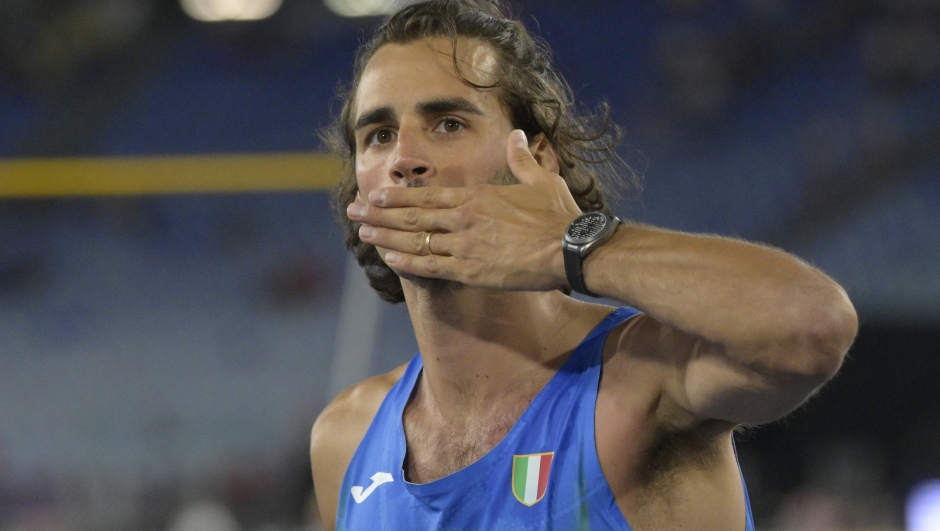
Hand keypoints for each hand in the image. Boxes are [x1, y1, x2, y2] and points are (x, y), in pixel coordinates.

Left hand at [346, 130, 582, 290]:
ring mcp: (465, 246)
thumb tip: (519, 135)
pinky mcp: (471, 271)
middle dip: (379, 213)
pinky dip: (408, 263)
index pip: (427, 194)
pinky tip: (389, 259)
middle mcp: (464, 218)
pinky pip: (432, 267)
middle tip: (352, 210)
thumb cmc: (559, 216)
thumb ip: (522, 159)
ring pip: (416, 241)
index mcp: (476, 196)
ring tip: (362, 233)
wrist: (572, 249)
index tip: (376, 193)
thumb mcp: (542, 180)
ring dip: (386, 237)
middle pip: (412, 216)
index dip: (398, 195)